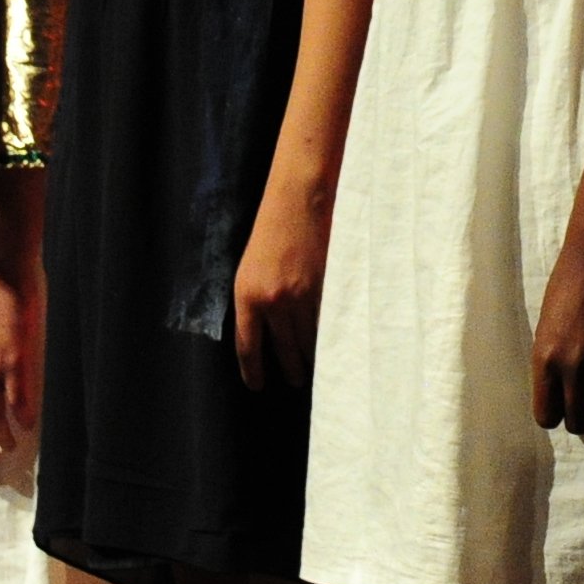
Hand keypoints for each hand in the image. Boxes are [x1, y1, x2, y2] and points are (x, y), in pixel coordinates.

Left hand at [229, 174, 327, 391]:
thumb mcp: (250, 267)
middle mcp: (274, 300)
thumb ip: (256, 301)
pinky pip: (329, 321)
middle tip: (297, 381)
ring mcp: (304, 295)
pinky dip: (332, 335)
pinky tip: (335, 343)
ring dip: (313, 356)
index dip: (254, 371)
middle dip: (291, 368)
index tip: (258, 386)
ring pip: (309, 339)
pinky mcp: (328, 287)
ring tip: (317, 368)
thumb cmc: (272, 229)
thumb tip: (266, 333)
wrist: (300, 198)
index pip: (249, 346)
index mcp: (248, 295)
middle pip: (283, 348)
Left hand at [530, 214, 583, 433]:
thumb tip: (560, 395)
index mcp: (545, 358)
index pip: (546, 417)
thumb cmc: (567, 286)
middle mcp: (575, 366)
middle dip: (582, 415)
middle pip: (580, 423)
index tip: (560, 402)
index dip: (554, 412)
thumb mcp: (547, 327)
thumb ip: (551, 363)